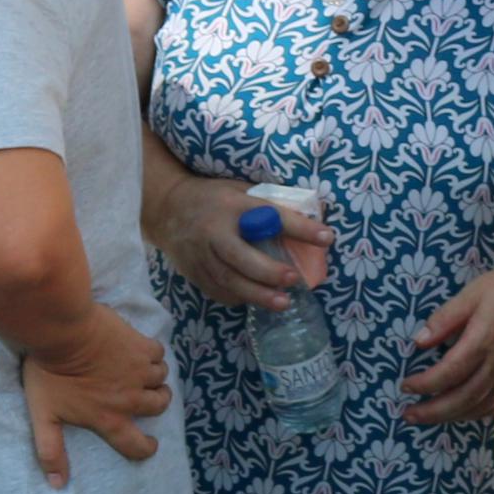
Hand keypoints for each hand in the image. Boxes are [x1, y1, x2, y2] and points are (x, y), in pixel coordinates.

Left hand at [22, 304, 170, 488]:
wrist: (61, 331)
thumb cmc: (50, 374)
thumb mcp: (43, 416)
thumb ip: (51, 452)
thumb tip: (57, 485)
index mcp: (110, 419)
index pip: (137, 445)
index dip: (146, 448)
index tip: (149, 443)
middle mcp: (131, 398)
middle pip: (159, 406)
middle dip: (155, 403)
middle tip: (142, 396)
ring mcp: (140, 371)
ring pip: (161, 378)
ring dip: (154, 377)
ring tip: (139, 371)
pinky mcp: (142, 346)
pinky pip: (158, 353)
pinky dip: (151, 353)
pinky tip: (137, 349)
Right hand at [150, 177, 328, 307]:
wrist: (167, 209)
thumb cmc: (214, 198)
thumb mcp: (241, 190)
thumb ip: (269, 205)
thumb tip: (313, 218)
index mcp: (232, 204)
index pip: (269, 215)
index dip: (299, 227)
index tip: (327, 238)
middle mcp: (213, 230)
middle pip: (239, 256)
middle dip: (268, 271)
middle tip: (294, 280)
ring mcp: (200, 254)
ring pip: (228, 280)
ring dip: (257, 294)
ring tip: (282, 302)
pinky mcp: (194, 272)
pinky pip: (218, 290)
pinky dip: (240, 297)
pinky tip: (256, 299)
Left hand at [402, 261, 493, 426]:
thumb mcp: (474, 292)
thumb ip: (446, 317)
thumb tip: (419, 341)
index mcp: (484, 339)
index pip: (449, 372)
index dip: (425, 384)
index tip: (406, 385)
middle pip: (462, 397)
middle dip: (433, 410)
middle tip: (409, 415)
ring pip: (479, 406)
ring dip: (450, 416)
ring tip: (426, 418)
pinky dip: (474, 414)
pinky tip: (459, 414)